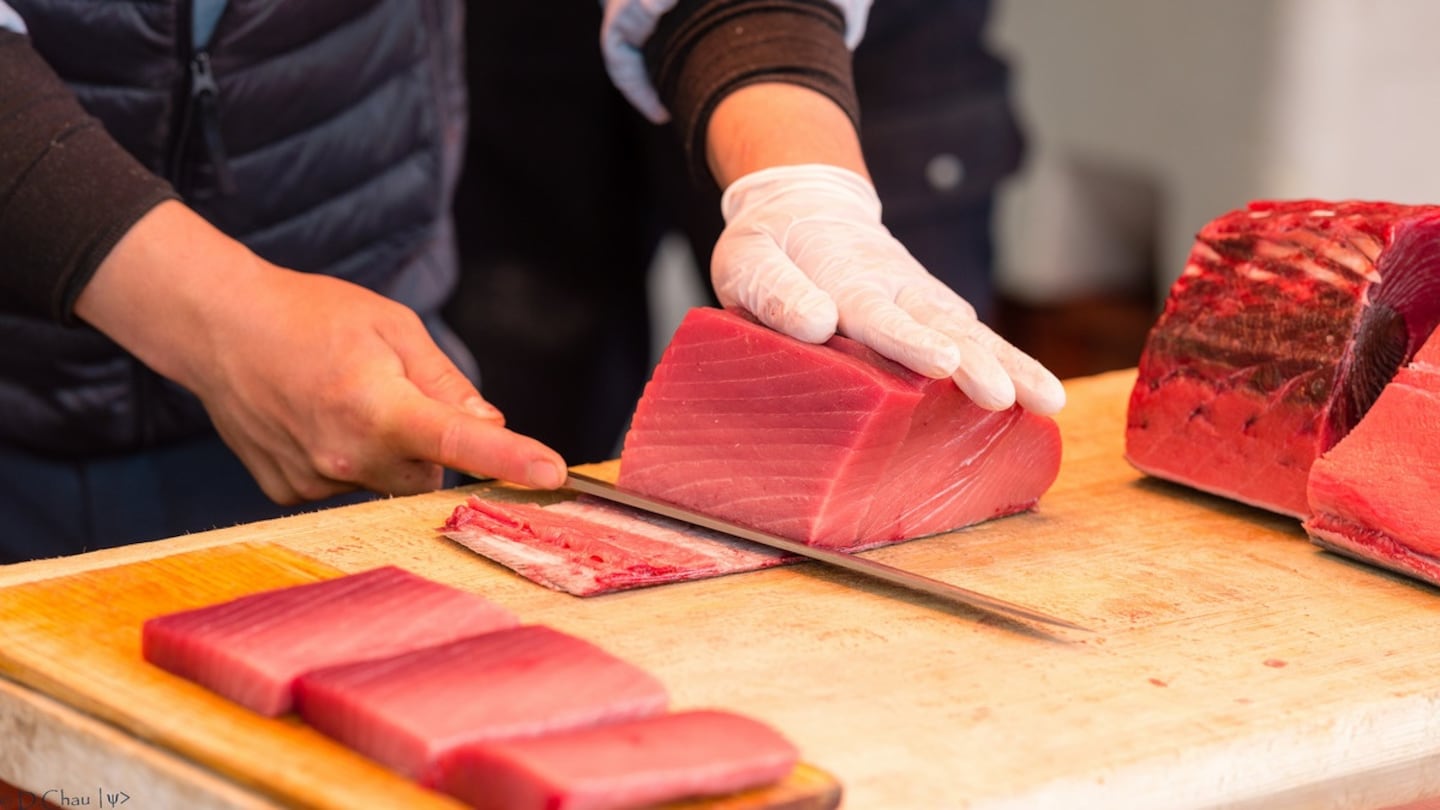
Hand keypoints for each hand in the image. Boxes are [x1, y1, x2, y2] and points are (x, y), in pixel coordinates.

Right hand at [76, 202, 566, 503]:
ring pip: (388, 484)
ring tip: (344, 400)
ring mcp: (314, 480)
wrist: (217, 327)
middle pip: (429, 476)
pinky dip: (347, 459)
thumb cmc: (309, 314)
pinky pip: (346, 486)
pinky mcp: (288, 492)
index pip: (462, 444)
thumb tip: (488, 425)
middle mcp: (346, 456)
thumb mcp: (392, 325)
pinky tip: (315, 420)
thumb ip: (445, 381)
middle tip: (395, 394)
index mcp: (379, 408)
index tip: (553, 474)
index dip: (512, 460)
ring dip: (388, 452)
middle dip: (431, 445)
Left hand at [711, 163, 1065, 413]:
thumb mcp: (749, 261)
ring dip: (1012, 366)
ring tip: (1050, 402)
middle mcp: (896, 288)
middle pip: (945, 326)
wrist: (808, 204)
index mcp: (846, 282)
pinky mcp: (934, 311)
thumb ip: (776, 291)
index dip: (911, 341)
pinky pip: (976, 338)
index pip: (880, 315)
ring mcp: (922, 299)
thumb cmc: (772, 244)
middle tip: (1008, 396)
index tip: (945, 362)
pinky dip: (1009, 364)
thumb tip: (815, 322)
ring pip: (973, 333)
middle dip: (981, 362)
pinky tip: (1038, 398)